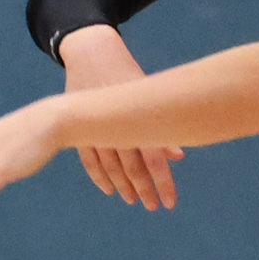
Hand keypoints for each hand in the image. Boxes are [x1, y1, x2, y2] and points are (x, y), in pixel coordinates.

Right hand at [53, 26, 183, 210]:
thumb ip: (161, 124)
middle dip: (143, 189)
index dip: (163, 182)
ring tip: (132, 200)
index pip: (153, 159)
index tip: (170, 202)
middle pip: (132, 167)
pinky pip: (88, 159)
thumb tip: (179, 156)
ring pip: (110, 166)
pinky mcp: (79, 128)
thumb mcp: (146, 93)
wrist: (91, 53)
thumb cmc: (125, 71)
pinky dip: (98, 176)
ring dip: (122, 186)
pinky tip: (108, 189)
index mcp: (136, 117)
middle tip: (153, 207)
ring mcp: (94, 129)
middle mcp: (116, 126)